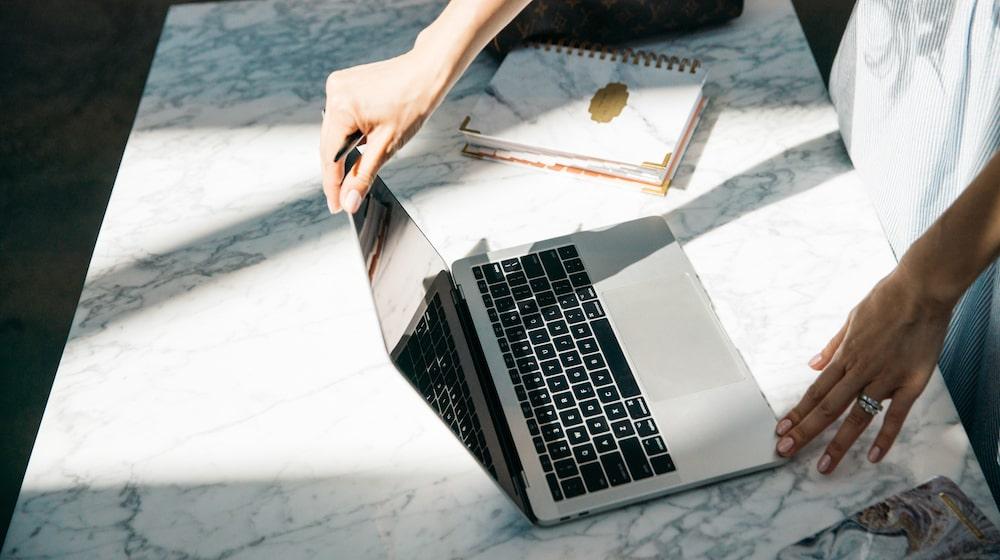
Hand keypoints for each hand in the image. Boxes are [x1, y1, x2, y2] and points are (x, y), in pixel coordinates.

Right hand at [320, 47, 448, 213]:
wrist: (425, 73)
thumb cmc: (413, 104)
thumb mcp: (387, 146)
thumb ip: (364, 175)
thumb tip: (349, 201)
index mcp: (342, 109)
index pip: (330, 158)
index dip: (332, 186)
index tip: (336, 206)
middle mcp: (333, 94)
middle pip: (328, 145)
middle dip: (336, 172)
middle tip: (342, 198)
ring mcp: (337, 87)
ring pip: (333, 132)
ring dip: (342, 152)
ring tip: (350, 175)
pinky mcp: (343, 84)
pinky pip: (340, 117)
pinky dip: (347, 133)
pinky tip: (359, 142)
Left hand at [774, 266, 954, 473]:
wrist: (920, 291)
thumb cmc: (886, 300)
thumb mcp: (851, 319)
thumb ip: (833, 346)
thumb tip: (813, 364)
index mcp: (845, 356)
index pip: (815, 392)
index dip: (797, 413)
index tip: (782, 429)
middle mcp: (860, 371)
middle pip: (828, 408)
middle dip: (804, 432)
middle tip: (786, 451)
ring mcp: (885, 379)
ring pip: (856, 417)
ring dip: (837, 444)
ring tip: (823, 466)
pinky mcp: (911, 383)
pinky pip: (896, 416)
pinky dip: (884, 437)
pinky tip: (872, 456)